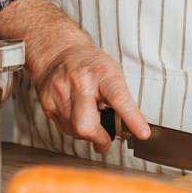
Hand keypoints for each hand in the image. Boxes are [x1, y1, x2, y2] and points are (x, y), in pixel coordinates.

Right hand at [0, 0, 149, 153]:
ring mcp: (61, 94)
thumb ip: (120, 98)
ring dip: (87, 134)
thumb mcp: (112, 73)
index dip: (133, 119)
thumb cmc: (90, 64)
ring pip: (75, 131)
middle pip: (87, 125)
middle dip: (99, 139)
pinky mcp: (48, 104)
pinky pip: (64, 128)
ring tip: (92, 120)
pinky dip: (74, 129)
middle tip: (106, 141)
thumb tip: (130, 126)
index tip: (143, 133)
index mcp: (103, 74)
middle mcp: (81, 84)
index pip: (120, 99)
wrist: (58, 52)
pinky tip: (78, 116)